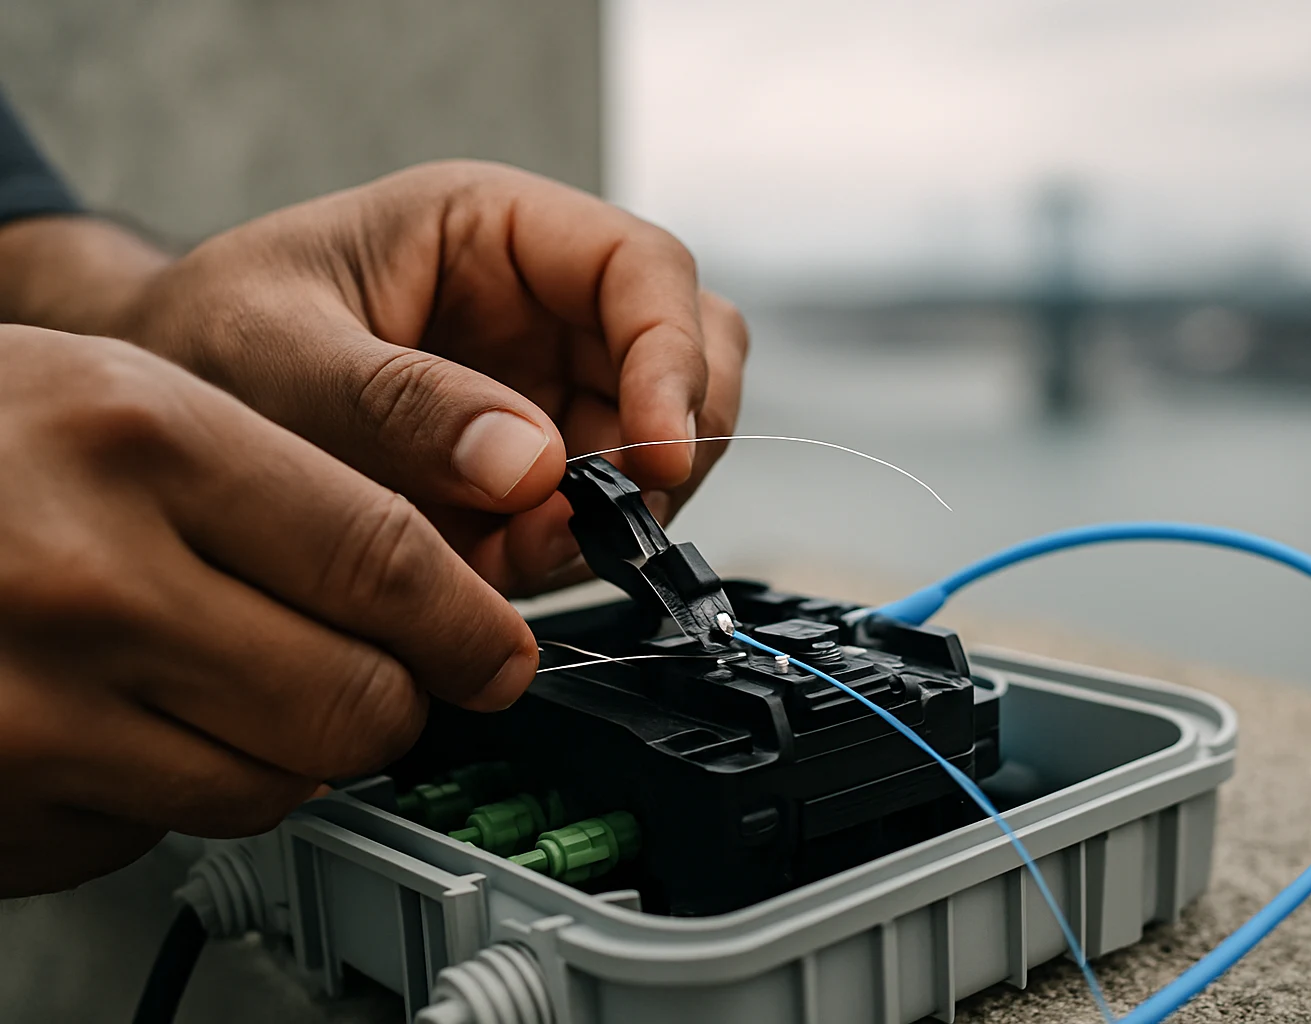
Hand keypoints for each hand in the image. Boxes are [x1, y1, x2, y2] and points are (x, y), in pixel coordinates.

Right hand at [0, 325, 538, 894]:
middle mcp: (87, 578)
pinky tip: (122, 718)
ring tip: (236, 683)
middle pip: (353, 700)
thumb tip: (438, 597)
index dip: (473, 625)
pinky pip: (157, 830)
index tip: (500, 652)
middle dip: (399, 701)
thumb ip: (286, 482)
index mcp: (142, 439)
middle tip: (391, 678)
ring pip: (272, 785)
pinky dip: (175, 787)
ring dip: (291, 750)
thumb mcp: (127, 396)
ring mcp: (28, 707)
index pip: (384, 563)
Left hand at [114, 161, 748, 593]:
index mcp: (494, 231)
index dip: (675, 357)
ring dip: (618, 513)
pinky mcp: (533, 469)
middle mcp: (542, 307)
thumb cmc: (205, 340)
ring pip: (660, 445)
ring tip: (511, 552)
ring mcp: (546, 390)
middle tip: (605, 517)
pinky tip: (491, 567)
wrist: (166, 417)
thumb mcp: (277, 354)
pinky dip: (569, 554)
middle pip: (689, 357)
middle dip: (667, 445)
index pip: (642, 270)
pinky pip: (600, 513)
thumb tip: (536, 466)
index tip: (656, 453)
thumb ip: (397, 402)